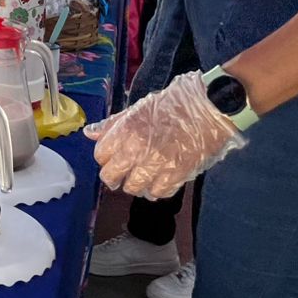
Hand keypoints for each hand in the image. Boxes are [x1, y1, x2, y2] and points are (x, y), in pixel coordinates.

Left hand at [84, 71, 245, 198]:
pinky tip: (161, 180)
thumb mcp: (138, 108)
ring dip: (137, 184)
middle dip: (115, 177)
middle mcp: (137, 150)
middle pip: (111, 177)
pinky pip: (158, 192)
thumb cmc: (173, 105)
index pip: (101, 155)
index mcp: (125, 130)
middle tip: (123, 173)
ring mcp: (157, 165)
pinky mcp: (177, 175)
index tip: (113, 157)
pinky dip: (158, 189)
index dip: (105, 158)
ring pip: (134, 188)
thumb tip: (90, 133)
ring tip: (144, 176)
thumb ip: (113, 124)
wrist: (208, 109)